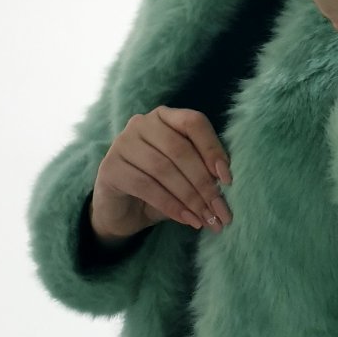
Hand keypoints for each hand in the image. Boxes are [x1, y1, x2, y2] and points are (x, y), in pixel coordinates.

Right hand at [93, 107, 233, 235]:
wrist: (123, 211)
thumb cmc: (161, 188)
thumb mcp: (185, 176)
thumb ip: (203, 171)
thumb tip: (226, 183)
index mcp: (165, 117)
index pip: (193, 122)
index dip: (212, 149)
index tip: (227, 179)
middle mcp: (141, 124)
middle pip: (180, 149)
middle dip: (204, 183)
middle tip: (220, 210)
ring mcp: (122, 144)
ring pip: (164, 169)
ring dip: (189, 197)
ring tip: (206, 218)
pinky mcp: (110, 168)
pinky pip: (146, 186)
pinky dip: (170, 205)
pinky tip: (186, 219)